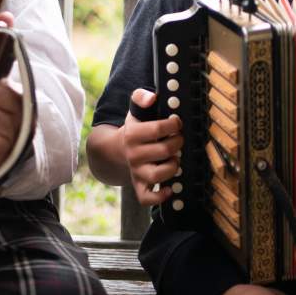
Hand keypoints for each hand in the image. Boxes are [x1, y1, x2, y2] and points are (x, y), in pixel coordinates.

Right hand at [123, 88, 182, 205]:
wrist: (117, 150)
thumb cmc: (134, 129)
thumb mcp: (134, 110)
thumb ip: (141, 97)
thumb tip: (152, 97)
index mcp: (132, 134)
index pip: (158, 128)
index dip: (173, 124)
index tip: (177, 122)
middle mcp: (133, 154)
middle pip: (164, 151)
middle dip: (178, 143)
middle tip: (179, 139)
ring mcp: (136, 172)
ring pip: (159, 175)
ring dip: (173, 166)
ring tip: (175, 158)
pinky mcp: (138, 186)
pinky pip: (147, 198)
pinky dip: (159, 196)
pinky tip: (169, 189)